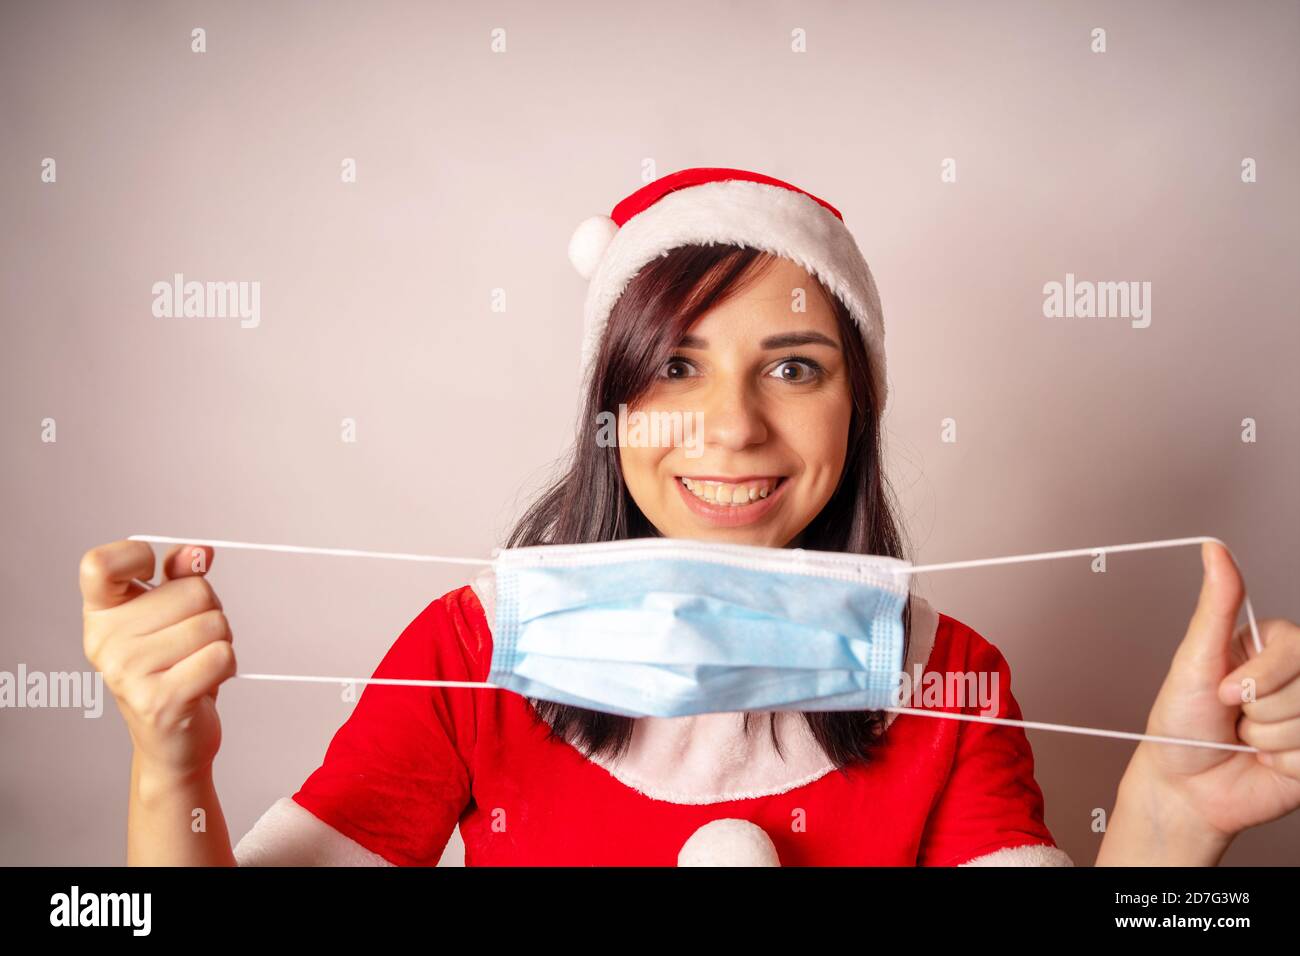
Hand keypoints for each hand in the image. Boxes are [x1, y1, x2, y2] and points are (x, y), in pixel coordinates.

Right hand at [80, 540, 235, 780]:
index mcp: (101, 614)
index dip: (136, 555)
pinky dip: (227, 666)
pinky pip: (221, 656)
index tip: (153, 573)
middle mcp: (105, 642)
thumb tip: (199, 553)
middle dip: (209, 611)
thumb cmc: (173, 670)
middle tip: (192, 642)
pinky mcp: (159, 700)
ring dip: (221, 640)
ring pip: (213, 623)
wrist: (173, 741)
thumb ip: (180, 575)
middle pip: (193, 590)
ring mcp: (128, 672)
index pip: (99, 564)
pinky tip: (206, 682)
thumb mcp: (172, 615)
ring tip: (198, 662)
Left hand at [1123, 541, 1299, 847]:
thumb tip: (1214, 548)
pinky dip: (1282, 766)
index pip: (1296, 648)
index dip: (1258, 678)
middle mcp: (1298, 678)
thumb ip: (1217, 604)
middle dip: (1260, 711)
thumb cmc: (1182, 722)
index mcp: (1271, 648)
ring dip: (1268, 740)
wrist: (1184, 785)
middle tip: (1233, 717)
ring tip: (1245, 739)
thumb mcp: (1194, 660)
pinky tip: (1264, 762)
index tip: (1223, 692)